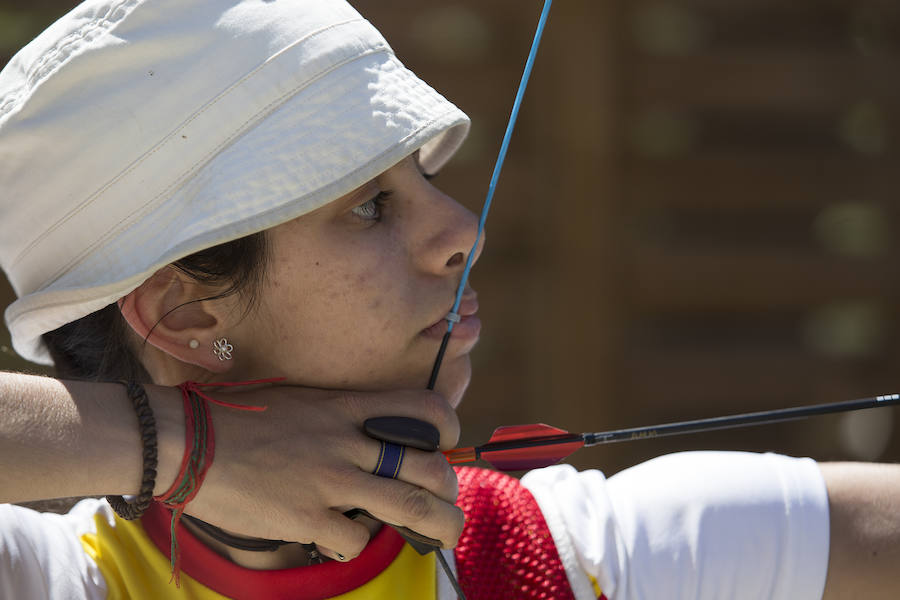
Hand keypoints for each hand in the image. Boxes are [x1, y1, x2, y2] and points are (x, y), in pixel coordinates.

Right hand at [182, 386, 462, 559]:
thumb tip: (371, 439)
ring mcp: (330, 480)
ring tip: (446, 535)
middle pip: (429, 466)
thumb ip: (339, 417)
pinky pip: (355, 539)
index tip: (447, 444)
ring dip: (440, 525)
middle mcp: (347, 441)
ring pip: (411, 505)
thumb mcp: (299, 400)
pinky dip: (357, 543)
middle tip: (449, 503)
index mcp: (346, 407)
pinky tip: (341, 537)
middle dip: (450, 490)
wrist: (184, 440)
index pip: (423, 409)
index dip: (448, 429)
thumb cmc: (236, 417)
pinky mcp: (308, 517)